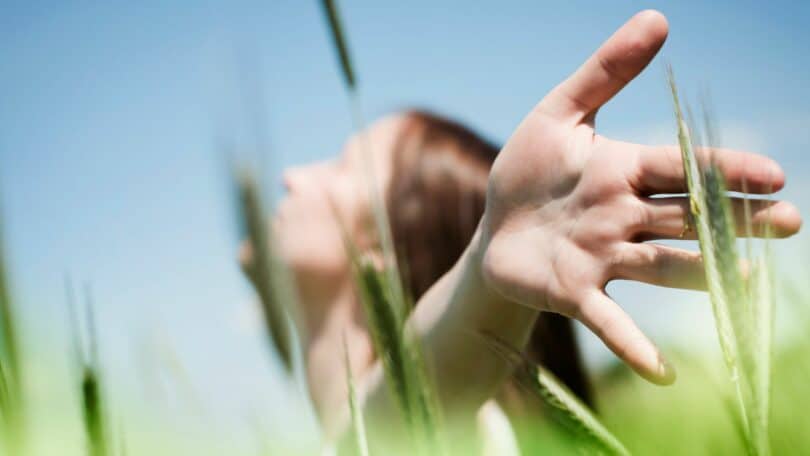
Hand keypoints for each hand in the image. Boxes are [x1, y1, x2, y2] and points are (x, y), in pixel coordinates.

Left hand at [478, 10, 801, 383]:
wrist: (493, 228)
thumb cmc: (528, 172)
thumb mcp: (558, 114)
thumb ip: (605, 73)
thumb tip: (660, 18)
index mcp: (623, 172)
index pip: (682, 168)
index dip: (725, 171)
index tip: (774, 175)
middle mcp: (623, 218)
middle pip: (687, 219)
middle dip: (736, 222)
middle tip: (789, 225)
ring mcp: (604, 259)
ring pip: (663, 265)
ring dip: (705, 275)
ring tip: (749, 285)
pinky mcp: (576, 293)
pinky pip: (610, 320)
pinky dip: (634, 345)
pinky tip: (662, 373)